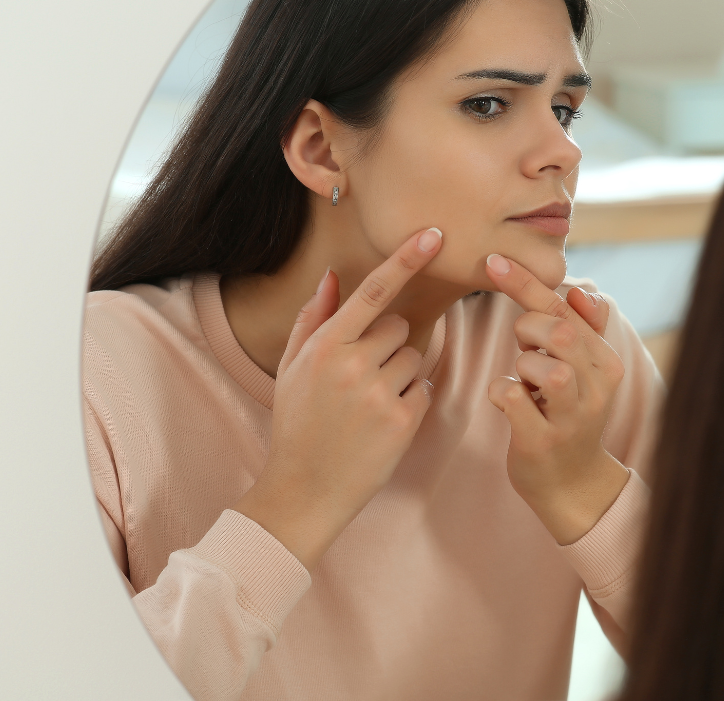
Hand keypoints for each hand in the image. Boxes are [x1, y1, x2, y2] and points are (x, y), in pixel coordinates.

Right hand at [233, 228, 442, 571]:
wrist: (304, 489)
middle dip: (389, 343)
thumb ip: (312, 318)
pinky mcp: (402, 423)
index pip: (373, 291)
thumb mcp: (290, 368)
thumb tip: (332, 275)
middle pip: (400, 327)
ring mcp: (379, 395)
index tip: (433, 235)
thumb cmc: (296, 423)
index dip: (406, 259)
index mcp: (324, 346)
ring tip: (369, 403)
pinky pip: (423, 388)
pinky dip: (410, 400)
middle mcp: (352, 365)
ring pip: (414, 357)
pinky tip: (382, 422)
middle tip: (363, 376)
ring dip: (401, 372)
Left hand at [484, 253, 628, 544]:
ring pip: (538, 364)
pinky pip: (511, 397)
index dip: (525, 282)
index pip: (566, 308)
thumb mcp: (582, 369)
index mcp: (606, 361)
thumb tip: (583, 289)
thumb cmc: (567, 413)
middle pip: (555, 329)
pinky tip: (509, 401)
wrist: (572, 483)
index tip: (491, 260)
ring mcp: (572, 416)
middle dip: (527, 328)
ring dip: (520, 365)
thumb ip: (582, 327)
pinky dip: (501, 391)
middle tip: (524, 347)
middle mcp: (597, 386)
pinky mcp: (544, 441)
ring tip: (528, 383)